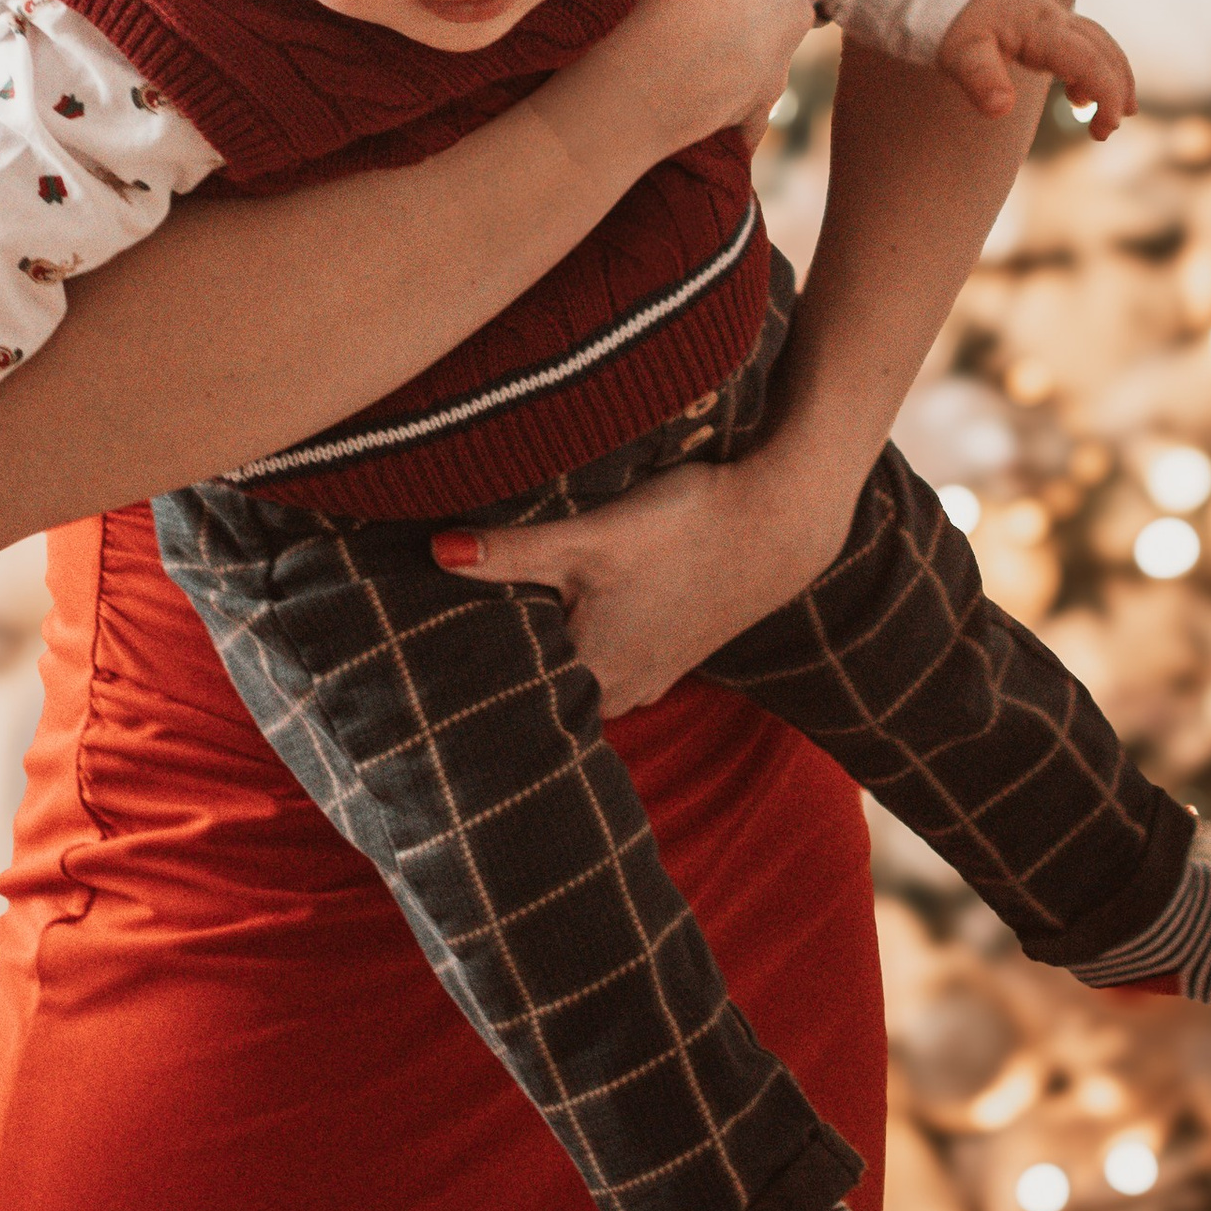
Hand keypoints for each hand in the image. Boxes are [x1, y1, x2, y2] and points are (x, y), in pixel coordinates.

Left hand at [432, 439, 849, 716]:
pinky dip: (589, 649)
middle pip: (544, 687)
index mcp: (593, 670)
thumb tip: (435, 552)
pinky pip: (614, 666)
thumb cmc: (685, 526)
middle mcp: (620, 688)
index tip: (428, 656)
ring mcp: (651, 675)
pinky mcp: (673, 654)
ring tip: (503, 635)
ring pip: (580, 679)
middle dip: (506, 668)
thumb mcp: (590, 536)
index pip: (511, 688)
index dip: (471, 668)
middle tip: (449, 644)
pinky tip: (575, 623)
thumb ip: (511, 551)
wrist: (781, 522)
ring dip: (550, 661)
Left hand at [935, 0, 1135, 140]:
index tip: (1104, 129)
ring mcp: (1052, 17)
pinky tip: (1079, 96)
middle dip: (1117, 87)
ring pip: (1099, 43)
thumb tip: (1001, 109)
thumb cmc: (949, 19)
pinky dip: (1094, 67)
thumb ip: (981, 78)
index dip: (1106, 93)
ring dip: (1114, 75)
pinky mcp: (1044, 22)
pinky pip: (1083, 42)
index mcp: (1040, 26)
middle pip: (1103, 49)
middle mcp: (1054, 18)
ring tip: (1116, 113)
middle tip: (1110, 129)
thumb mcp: (958, 52)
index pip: (1088, 60)